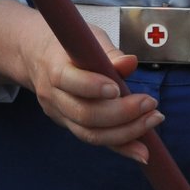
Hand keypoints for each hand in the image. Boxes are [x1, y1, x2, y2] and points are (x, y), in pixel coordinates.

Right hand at [18, 22, 163, 163]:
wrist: (35, 57)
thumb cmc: (67, 45)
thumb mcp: (86, 39)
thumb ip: (109, 53)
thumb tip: (130, 63)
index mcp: (53, 66)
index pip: (68, 81)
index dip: (92, 87)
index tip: (118, 88)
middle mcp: (53, 95)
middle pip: (84, 114)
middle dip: (122, 113)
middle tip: (150, 104)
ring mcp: (58, 114)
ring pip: (89, 133)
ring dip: (126, 132)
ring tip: (154, 120)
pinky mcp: (68, 125)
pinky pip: (94, 139)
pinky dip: (120, 146)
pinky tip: (142, 151)